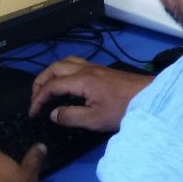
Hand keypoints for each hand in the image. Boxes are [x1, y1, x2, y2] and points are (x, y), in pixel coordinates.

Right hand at [29, 56, 153, 132]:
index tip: (32, 113)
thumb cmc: (123, 109)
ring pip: (66, 62)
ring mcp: (95, 67)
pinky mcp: (103, 71)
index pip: (51, 86)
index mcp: (82, 80)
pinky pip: (76, 64)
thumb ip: (70, 116)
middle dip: (40, 81)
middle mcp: (86, 69)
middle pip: (55, 68)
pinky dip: (64, 71)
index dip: (38, 99)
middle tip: (34, 98)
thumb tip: (53, 114)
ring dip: (52, 73)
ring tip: (46, 88)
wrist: (150, 97)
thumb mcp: (95, 119)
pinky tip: (66, 84)